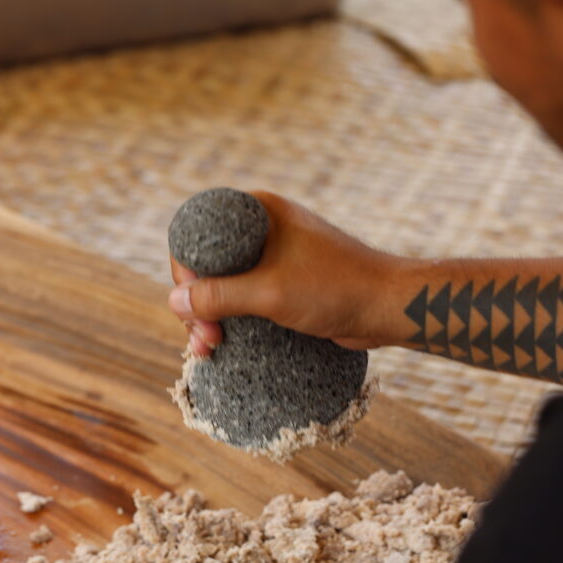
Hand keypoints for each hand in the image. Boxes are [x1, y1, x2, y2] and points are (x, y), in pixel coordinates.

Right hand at [168, 190, 407, 356]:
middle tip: (206, 341)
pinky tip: (225, 346)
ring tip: (212, 350)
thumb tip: (174, 302)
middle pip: (208, 266)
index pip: (197, 236)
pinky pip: (247, 299)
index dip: (186, 275)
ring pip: (226, 286)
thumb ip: (219, 296)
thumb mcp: (270, 292)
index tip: (191, 311)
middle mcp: (263, 229)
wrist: (388, 307)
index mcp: (258, 212)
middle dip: (198, 305)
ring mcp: (275, 257)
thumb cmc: (335, 289)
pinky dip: (233, 321)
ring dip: (212, 318)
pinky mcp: (286, 283)